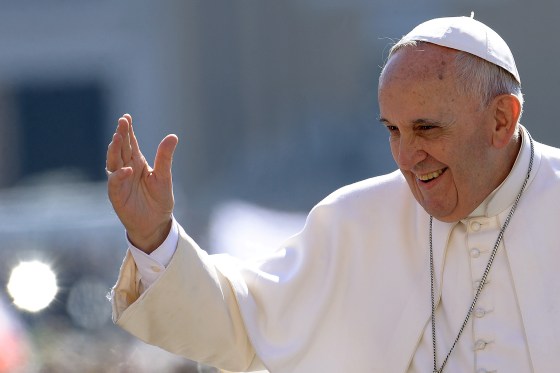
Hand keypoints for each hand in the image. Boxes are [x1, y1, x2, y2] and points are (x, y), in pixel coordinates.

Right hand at [106, 114, 178, 252]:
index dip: (128, 131)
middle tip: (122, 122)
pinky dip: (119, 176)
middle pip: (121, 149)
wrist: (156, 223)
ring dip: (114, 150)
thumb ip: (165, 157)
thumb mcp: (164, 176)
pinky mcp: (117, 196)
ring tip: (118, 138)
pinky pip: (115, 183)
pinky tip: (127, 169)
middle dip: (120, 135)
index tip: (126, 117)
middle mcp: (126, 169)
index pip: (130, 143)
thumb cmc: (159, 200)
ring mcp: (120, 182)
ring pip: (113, 163)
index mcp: (137, 163)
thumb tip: (173, 136)